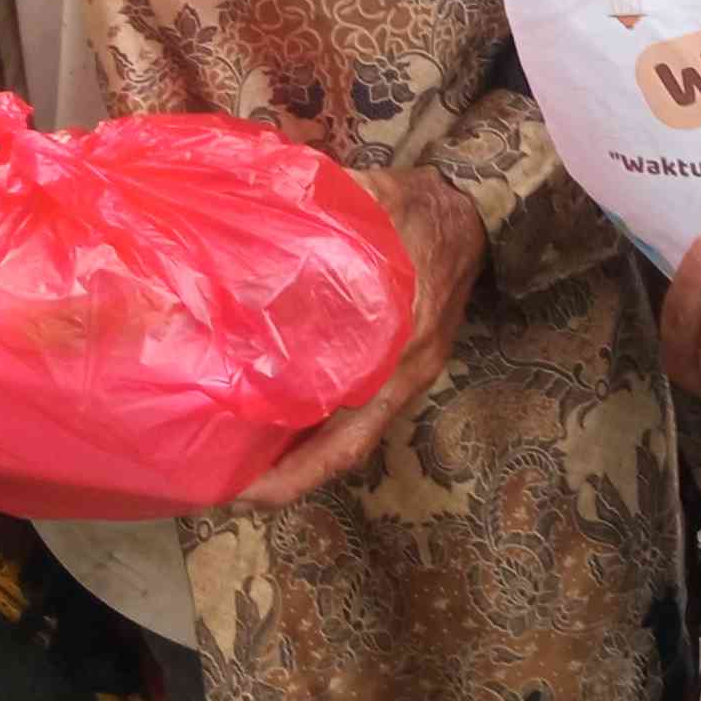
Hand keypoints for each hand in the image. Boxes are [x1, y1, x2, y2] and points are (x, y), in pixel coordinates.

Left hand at [237, 163, 485, 509]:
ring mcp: (403, 372)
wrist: (476, 209)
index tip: (246, 493)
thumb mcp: (377, 208)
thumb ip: (326, 217)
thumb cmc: (425, 212)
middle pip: (341, 449)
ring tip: (239, 457)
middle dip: (285, 476)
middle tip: (223, 485)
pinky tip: (272, 409)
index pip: (346, 441)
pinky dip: (314, 419)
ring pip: (346, 432)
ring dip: (298, 451)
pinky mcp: (398, 359)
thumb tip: (261, 218)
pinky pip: (353, 405)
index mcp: (401, 356)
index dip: (295, 474)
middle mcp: (402, 377)